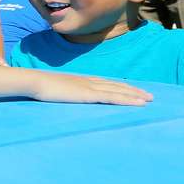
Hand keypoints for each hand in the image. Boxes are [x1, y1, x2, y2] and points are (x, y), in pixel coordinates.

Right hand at [30, 74, 152, 105]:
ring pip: (118, 91)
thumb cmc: (40, 86)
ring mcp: (90, 87)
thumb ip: (63, 91)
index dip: (120, 86)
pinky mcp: (89, 94)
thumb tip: (63, 96)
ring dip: (135, 95)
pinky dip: (128, 100)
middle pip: (116, 85)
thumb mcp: (55, 89)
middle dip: (133, 90)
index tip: (132, 90)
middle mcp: (89, 81)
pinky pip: (113, 97)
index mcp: (81, 80)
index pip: (106, 83)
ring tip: (148, 100)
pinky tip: (139, 104)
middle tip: (149, 96)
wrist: (35, 81)